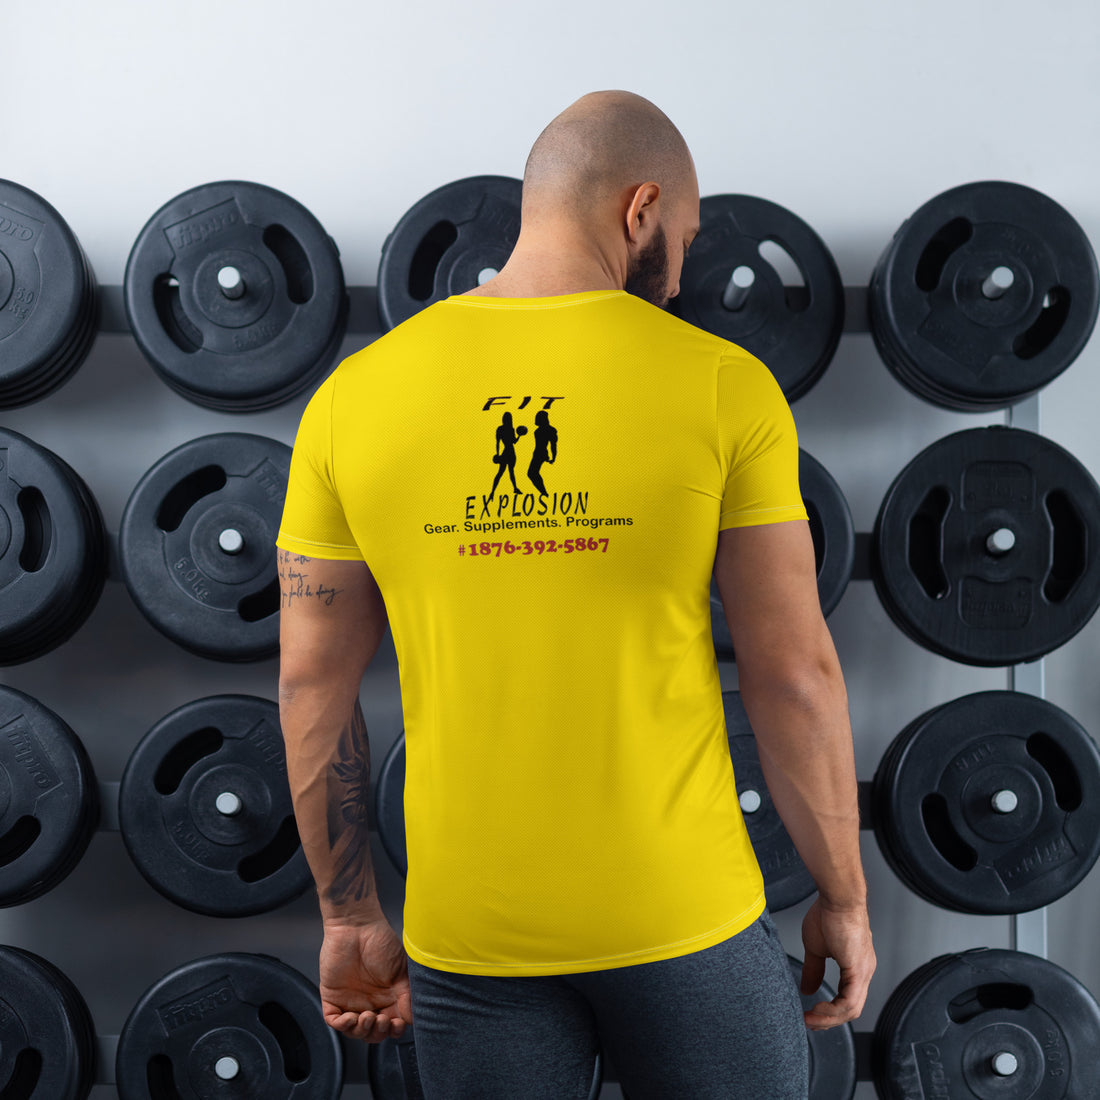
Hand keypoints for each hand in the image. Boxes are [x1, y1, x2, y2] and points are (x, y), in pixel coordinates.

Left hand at [319, 919, 413, 1041]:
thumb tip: (413, 1019)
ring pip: (355, 1031)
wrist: (356, 926)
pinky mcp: (332, 998)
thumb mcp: (401, 970)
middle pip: (374, 1032)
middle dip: (378, 1032)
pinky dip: (342, 1026)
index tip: (398, 1024)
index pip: (392, 1024)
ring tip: (367, 1017)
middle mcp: (370, 1002)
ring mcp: (351, 1001)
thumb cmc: (381, 942)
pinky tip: (350, 1018)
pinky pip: (335, 1021)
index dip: (395, 1030)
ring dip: (361, 1031)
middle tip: (382, 1020)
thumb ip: (407, 996)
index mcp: (388, 997)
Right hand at [799, 898, 874, 1030]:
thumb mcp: (815, 948)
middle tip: (809, 1023)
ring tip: (811, 1019)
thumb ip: (813, 970)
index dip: (829, 1011)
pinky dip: (834, 1010)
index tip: (810, 1015)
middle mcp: (864, 972)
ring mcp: (864, 972)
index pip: (847, 999)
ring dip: (829, 1018)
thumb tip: (807, 989)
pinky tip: (818, 1009)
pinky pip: (850, 1001)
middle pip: (850, 1010)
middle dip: (828, 1020)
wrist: (837, 898)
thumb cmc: (828, 914)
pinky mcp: (859, 970)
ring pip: (851, 1009)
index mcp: (855, 967)